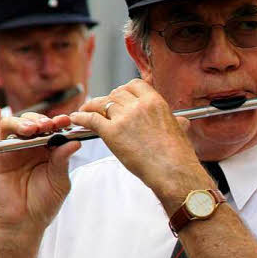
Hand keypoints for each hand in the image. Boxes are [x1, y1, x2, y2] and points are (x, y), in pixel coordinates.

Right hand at [0, 106, 77, 235]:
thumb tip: (74, 142)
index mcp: (47, 149)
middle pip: (31, 122)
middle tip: (48, 125)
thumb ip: (62, 161)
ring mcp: (9, 149)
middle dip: (40, 121)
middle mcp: (28, 145)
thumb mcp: (59, 181)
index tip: (66, 121)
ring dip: (21, 122)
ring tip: (31, 128)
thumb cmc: (44, 202)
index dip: (58, 123)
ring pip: (11, 125)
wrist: (24, 221)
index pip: (51, 129)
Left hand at [69, 80, 205, 206]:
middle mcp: (138, 105)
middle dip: (109, 99)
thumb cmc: (178, 156)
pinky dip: (81, 117)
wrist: (173, 172)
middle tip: (103, 106)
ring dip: (92, 106)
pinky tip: (75, 118)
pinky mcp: (111, 132)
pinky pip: (90, 119)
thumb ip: (175, 122)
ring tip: (85, 110)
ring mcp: (124, 118)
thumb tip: (181, 122)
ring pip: (101, 104)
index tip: (120, 96)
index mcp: (155, 102)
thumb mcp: (180, 131)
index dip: (124, 90)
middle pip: (116, 94)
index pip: (134, 85)